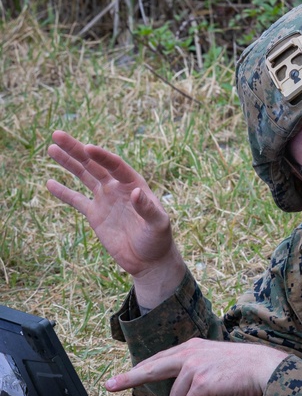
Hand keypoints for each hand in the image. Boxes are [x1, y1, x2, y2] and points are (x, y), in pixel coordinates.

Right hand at [47, 131, 185, 305]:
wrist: (149, 260)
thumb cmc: (158, 240)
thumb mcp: (158, 224)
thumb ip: (147, 208)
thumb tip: (135, 192)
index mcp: (133, 184)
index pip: (115, 165)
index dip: (101, 156)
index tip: (87, 147)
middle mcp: (117, 187)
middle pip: (94, 164)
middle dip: (76, 150)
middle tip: (58, 134)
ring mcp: (105, 199)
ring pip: (83, 176)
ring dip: (68, 162)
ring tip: (52, 147)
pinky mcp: (95, 215)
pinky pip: (76, 200)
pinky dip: (63, 192)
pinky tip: (49, 182)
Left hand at [106, 338, 288, 395]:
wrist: (267, 369)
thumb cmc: (248, 368)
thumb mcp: (218, 361)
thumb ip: (199, 369)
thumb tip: (186, 394)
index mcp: (194, 346)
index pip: (160, 358)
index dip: (140, 369)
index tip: (120, 377)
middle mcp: (192, 353)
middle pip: (152, 367)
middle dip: (129, 377)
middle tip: (109, 385)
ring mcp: (196, 366)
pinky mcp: (202, 382)